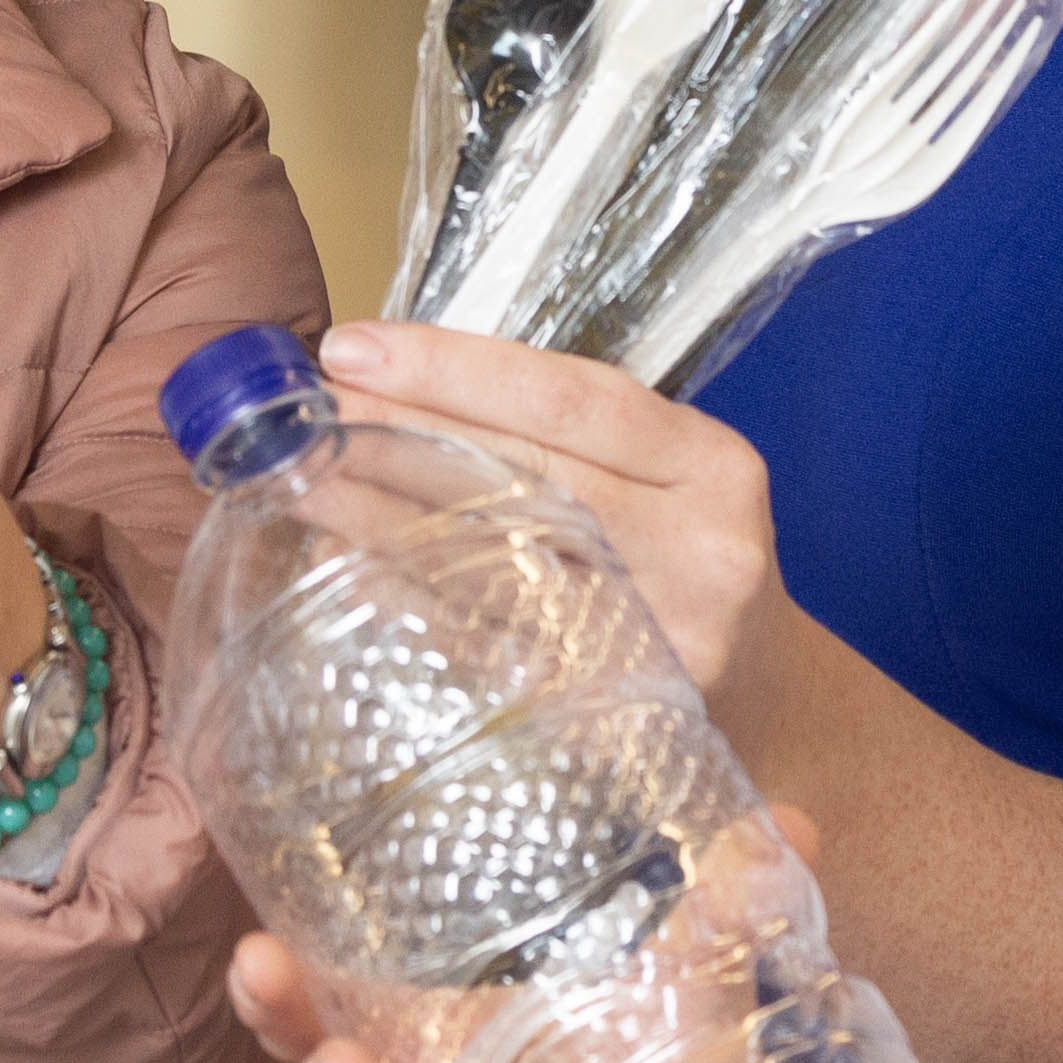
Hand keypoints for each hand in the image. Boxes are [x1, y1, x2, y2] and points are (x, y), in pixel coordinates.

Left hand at [322, 322, 773, 701]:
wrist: (766, 704)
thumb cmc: (683, 564)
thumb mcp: (664, 478)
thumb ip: (562, 430)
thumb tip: (386, 374)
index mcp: (713, 467)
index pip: (576, 397)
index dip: (455, 368)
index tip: (350, 346)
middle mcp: (702, 553)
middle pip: (531, 475)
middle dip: (401, 434)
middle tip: (303, 411)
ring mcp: (662, 644)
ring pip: (498, 565)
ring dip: (380, 518)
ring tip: (297, 479)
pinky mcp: (610, 715)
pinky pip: (489, 648)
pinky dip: (409, 604)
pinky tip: (342, 569)